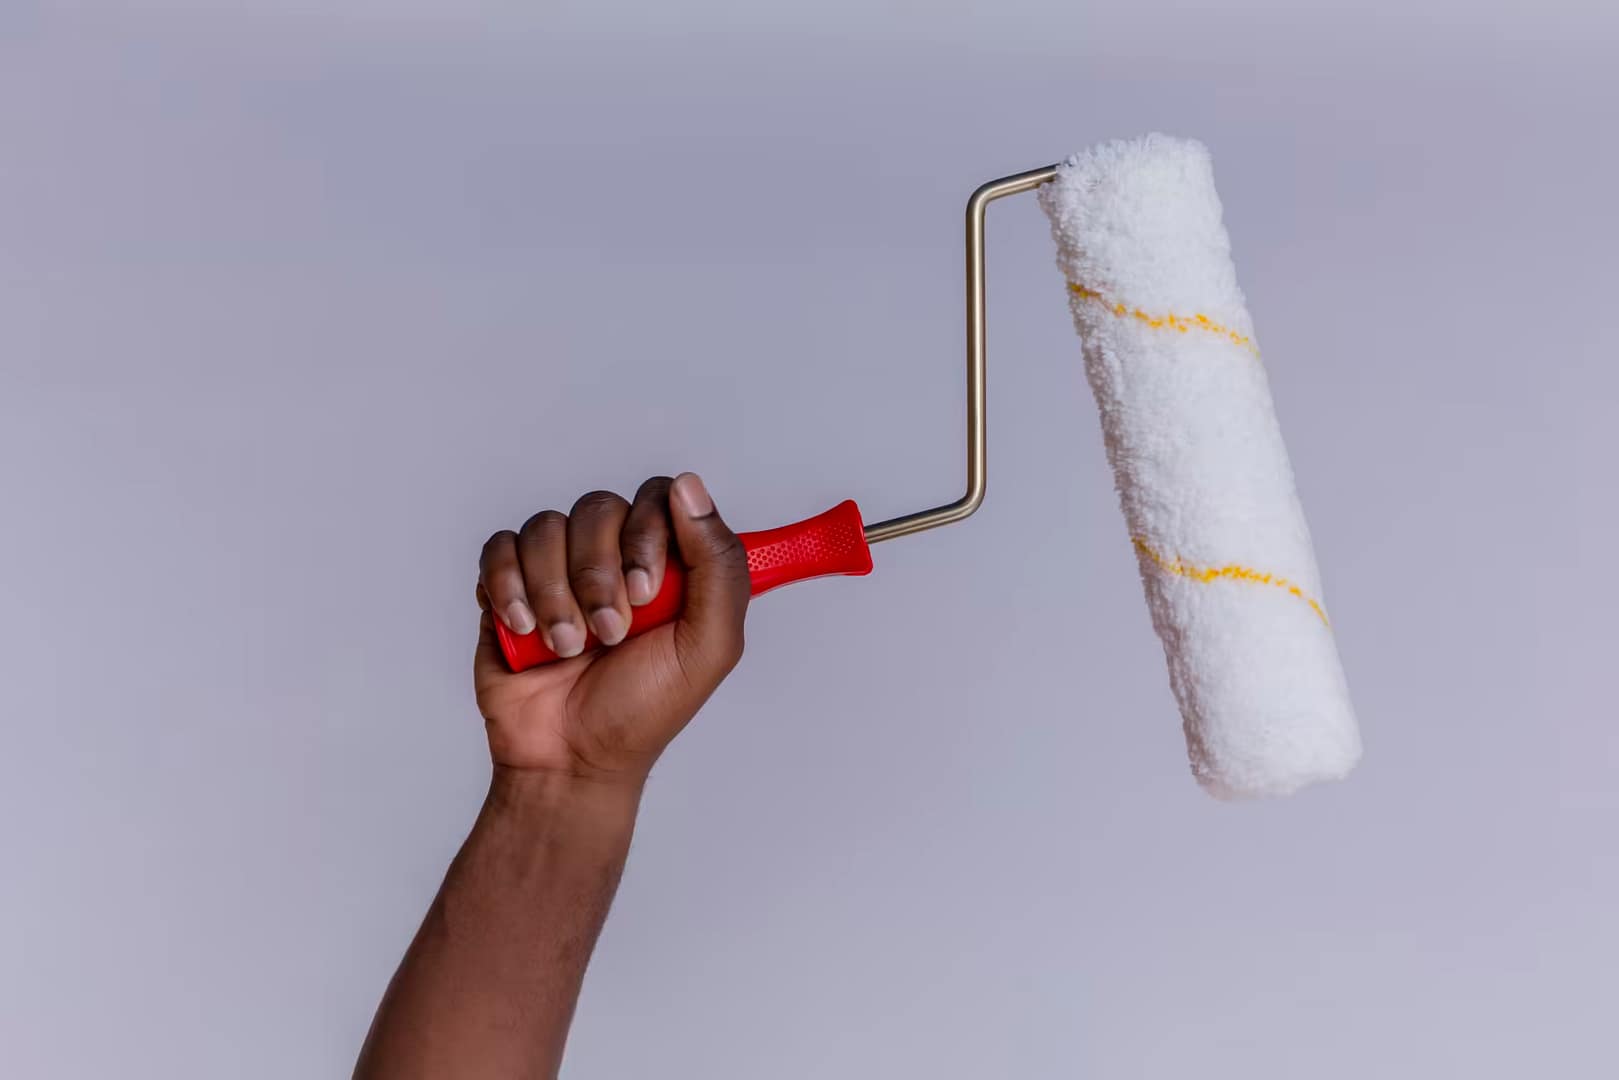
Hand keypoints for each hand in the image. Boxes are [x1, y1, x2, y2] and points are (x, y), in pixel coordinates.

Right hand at [474, 472, 750, 785]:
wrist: (571, 759)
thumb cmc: (643, 711)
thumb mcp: (709, 646)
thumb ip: (719, 565)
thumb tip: (690, 486)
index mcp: (668, 563)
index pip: (659, 498)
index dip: (647, 534)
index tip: (646, 591)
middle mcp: (613, 556)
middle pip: (599, 508)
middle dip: (599, 575)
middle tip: (609, 634)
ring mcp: (558, 568)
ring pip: (546, 528)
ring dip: (555, 594)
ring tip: (566, 647)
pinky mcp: (509, 584)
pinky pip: (500, 549)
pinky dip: (510, 588)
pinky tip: (525, 630)